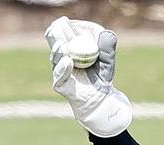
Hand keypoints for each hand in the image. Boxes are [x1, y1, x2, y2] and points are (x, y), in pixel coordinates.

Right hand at [44, 16, 131, 136]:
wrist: (100, 101)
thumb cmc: (103, 80)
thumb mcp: (108, 62)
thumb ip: (108, 48)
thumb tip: (106, 32)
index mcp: (73, 48)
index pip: (68, 32)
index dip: (70, 26)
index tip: (73, 23)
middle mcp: (64, 56)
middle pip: (57, 40)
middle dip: (58, 32)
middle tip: (60, 24)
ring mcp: (60, 69)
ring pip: (56, 56)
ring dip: (59, 48)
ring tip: (63, 45)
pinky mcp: (59, 83)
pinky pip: (59, 74)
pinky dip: (63, 67)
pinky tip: (67, 61)